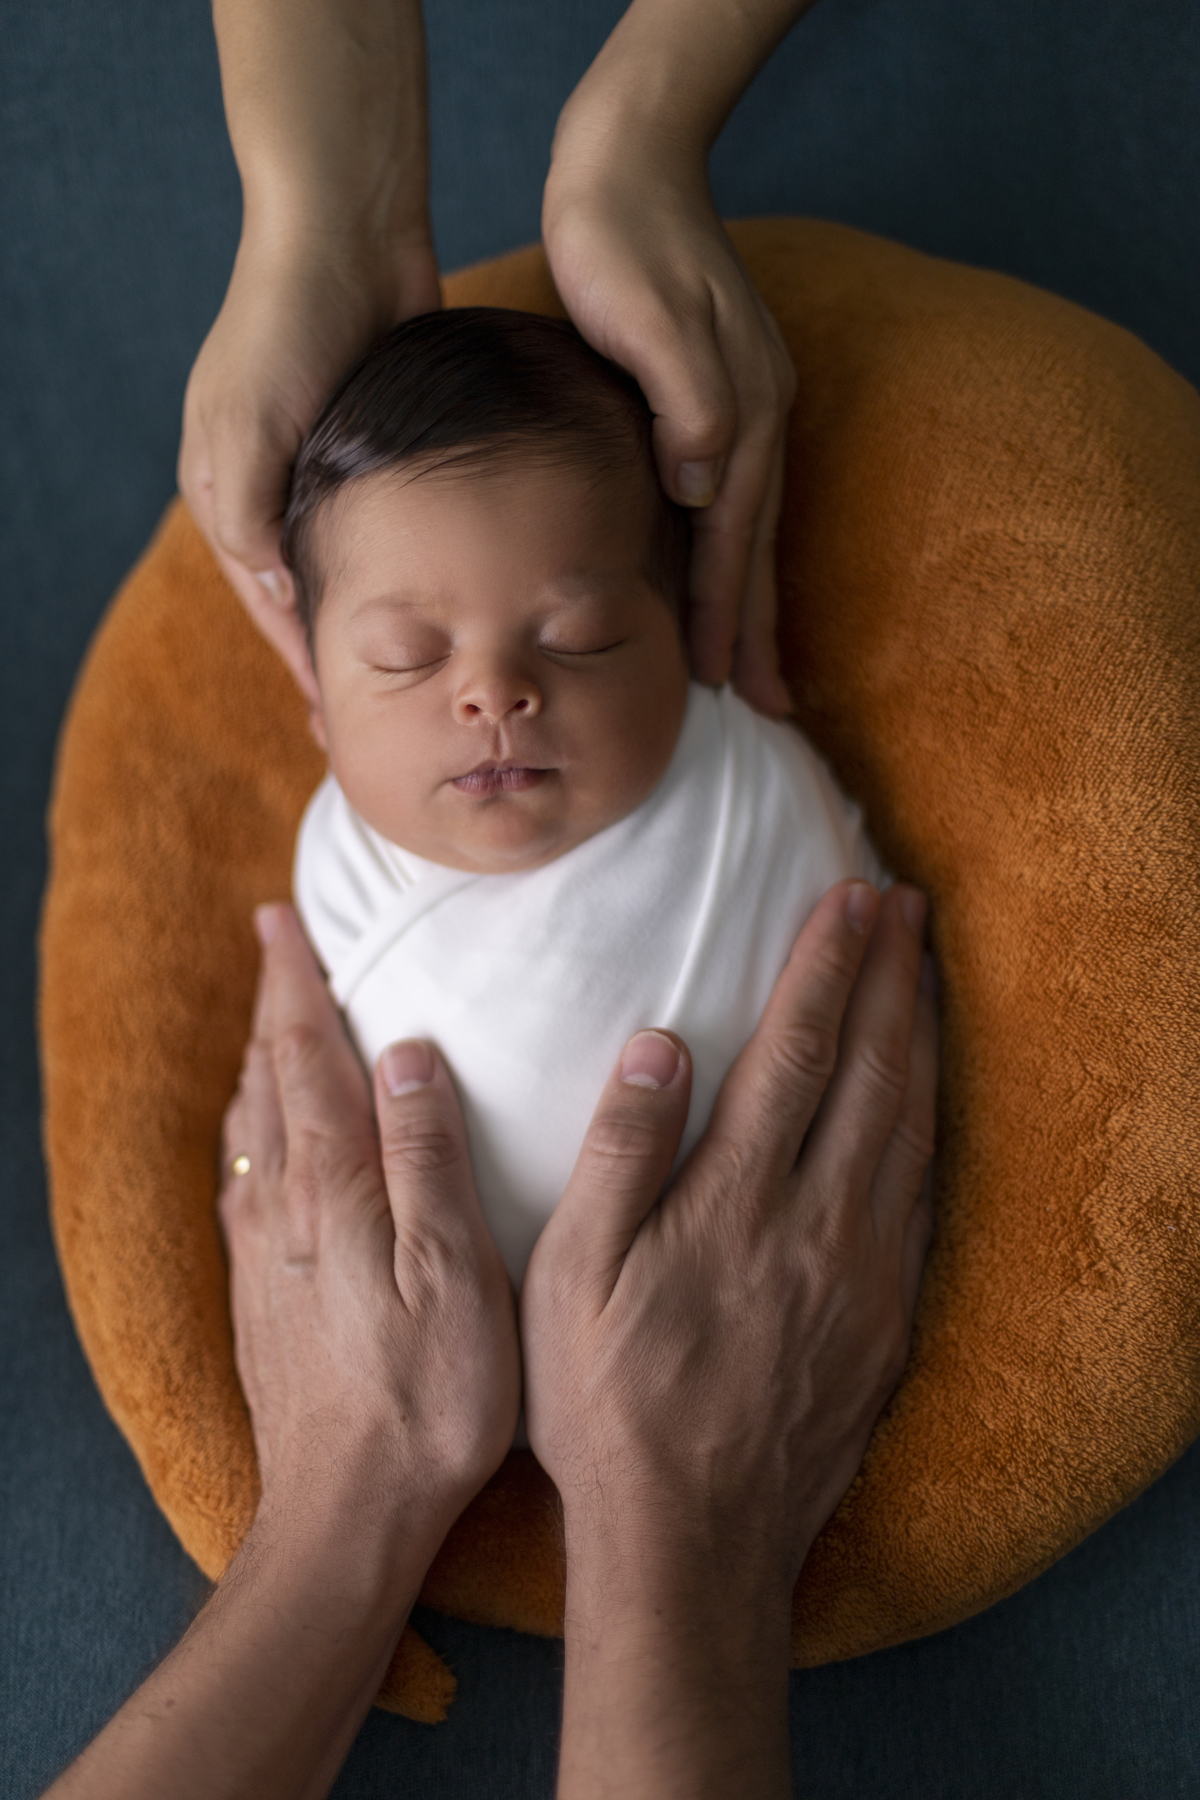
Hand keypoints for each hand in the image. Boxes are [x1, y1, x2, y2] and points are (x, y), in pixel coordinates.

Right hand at [179, 233, 439, 700]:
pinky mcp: (375, 440)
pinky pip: (392, 523)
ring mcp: (322, 462)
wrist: (345, 226)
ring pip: (355, 564)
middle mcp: (271, 482)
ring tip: (423, 674)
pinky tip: (446, 599)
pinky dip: (410, 564)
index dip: (305, 664)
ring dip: (382, 614)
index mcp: (226, 490)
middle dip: (343, 654)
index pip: (267, 604)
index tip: (341, 725)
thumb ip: (253, 517)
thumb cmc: (289, 324)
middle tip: (388, 718)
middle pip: (307, 593)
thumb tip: (278, 591)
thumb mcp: (249, 425)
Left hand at [220, 901, 518, 1554]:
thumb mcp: (454, 1268)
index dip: (297, 983)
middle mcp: (284, 1209)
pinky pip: (244, 1183)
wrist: (347, 1510)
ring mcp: (263, 1255)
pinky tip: (258, 1141)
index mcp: (334, 1189)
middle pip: (269, 1079)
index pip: (307, 1057)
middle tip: (277, 943)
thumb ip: (427, 1154)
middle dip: (274, 1004)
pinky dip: (250, 1131)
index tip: (284, 918)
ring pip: (250, 1128)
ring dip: (260, 1061)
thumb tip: (408, 1053)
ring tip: (272, 1022)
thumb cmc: (427, 1394)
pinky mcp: (259, 1296)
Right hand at [521, 879, 935, 1796]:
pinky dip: (929, 1127)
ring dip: (919, 1040)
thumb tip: (658, 1042)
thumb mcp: (573, 1277)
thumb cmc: (608, 1406)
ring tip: (924, 976)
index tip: (847, 899)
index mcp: (737, 1204)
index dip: (824, 968)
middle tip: (903, 905)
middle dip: (890, 978)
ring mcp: (864, 1276)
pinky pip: (923, 1198)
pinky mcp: (886, 1322)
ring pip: (910, 1129)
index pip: (795, 1054)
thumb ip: (622, 1153)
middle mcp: (818, 1227)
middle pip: (871, 1075)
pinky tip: (926, 1102)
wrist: (692, 1541)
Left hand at [544, 16, 798, 716]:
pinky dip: (724, 548)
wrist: (628, 163)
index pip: (734, 538)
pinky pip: (724, 496)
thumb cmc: (622, 242)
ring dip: (746, 597)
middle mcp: (754, 418)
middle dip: (756, 629)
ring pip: (745, 528)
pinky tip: (712, 572)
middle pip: (755, 547)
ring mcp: (740, 407)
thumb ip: (688, 404)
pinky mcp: (713, 396)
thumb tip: (706, 487)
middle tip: (763, 706)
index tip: (723, 681)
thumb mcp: (651, 319)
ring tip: (744, 661)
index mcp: (741, 412)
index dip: (728, 613)